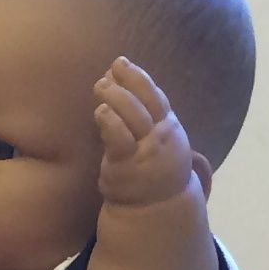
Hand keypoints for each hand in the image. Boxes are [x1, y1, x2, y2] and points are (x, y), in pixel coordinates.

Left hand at [95, 58, 200, 213]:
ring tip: (101, 85)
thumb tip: (121, 86)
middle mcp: (161, 136)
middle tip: (109, 70)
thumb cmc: (151, 169)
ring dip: (116, 97)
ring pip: (132, 116)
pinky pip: (119, 139)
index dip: (138, 77)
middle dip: (127, 82)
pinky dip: (110, 122)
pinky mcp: (126, 165)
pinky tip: (100, 111)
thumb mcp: (155, 140)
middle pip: (145, 101)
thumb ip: (142, 116)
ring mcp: (145, 150)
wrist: (155, 207)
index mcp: (168, 127)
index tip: (121, 62)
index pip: (155, 96)